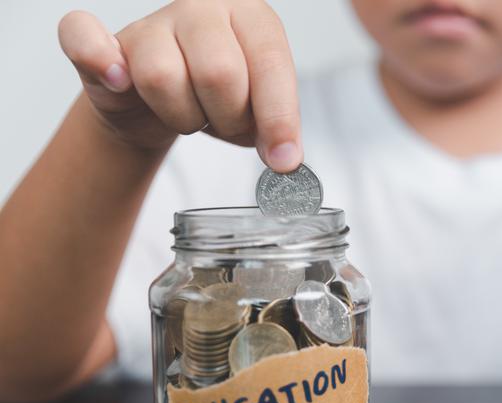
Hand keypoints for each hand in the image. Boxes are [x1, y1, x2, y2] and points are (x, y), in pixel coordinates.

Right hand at [57, 0, 301, 170]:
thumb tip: (284, 159)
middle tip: (223, 123)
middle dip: (227, 118)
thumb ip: (274, 128)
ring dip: (182, 116)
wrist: (161, 105)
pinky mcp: (106, 43)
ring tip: (189, 112)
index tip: (284, 159)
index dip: (278, 117)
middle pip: (219, 73)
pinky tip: (118, 79)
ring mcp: (153, 22)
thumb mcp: (257, 111)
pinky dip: (98, 59)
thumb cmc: (218, 100)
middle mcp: (204, 8)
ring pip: (164, 78)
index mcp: (252, 18)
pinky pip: (86, 39)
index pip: (271, 63)